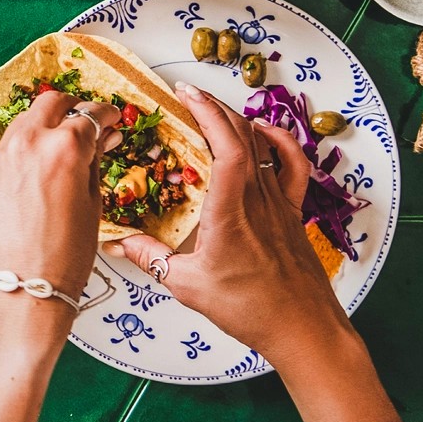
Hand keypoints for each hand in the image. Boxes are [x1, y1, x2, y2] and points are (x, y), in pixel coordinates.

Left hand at [0, 93, 120, 421]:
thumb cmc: (64, 258)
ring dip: (45, 124)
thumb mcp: (93, 205)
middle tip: (85, 122)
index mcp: (65, 148)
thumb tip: (101, 139)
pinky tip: (36, 170)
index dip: (105, 114)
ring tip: (60, 145)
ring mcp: (1, 157)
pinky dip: (25, 149)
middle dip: (72, 108)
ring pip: (26, 121)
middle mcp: (29, 143)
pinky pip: (8, 148)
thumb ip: (94, 162)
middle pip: (52, 102)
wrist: (21, 292)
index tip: (110, 118)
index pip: (90, 114)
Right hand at [106, 83, 398, 421]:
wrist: (302, 328)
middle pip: (241, 134)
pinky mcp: (293, 211)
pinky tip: (265, 133)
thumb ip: (151, 258)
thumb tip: (119, 242)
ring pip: (262, 144)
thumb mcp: (188, 285)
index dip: (206, 111)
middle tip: (188, 94)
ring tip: (214, 110)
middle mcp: (258, 196)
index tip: (185, 93)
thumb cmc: (249, 309)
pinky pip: (293, 165)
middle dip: (213, 106)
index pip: (224, 144)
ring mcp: (279, 201)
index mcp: (231, 208)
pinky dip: (280, 141)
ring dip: (238, 120)